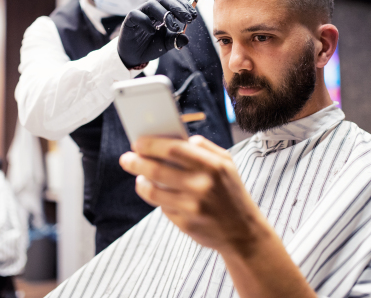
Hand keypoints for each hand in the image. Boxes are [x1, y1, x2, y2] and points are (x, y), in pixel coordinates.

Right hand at [117, 0, 195, 68]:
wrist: (134, 56)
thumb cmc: (150, 46)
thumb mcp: (167, 44)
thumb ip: (176, 40)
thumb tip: (186, 38)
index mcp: (162, 11)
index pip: (173, 0)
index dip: (184, 5)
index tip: (193, 16)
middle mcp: (151, 9)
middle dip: (178, 8)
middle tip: (188, 19)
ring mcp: (140, 13)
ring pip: (152, 4)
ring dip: (165, 13)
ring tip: (173, 26)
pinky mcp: (129, 20)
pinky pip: (137, 15)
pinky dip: (146, 22)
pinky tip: (153, 32)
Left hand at [119, 136, 267, 253]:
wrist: (243, 232)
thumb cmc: (231, 192)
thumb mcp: (227, 164)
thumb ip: (204, 147)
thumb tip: (177, 138)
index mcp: (213, 165)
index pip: (173, 149)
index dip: (151, 144)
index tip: (138, 142)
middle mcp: (202, 186)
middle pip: (157, 170)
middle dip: (136, 162)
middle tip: (126, 158)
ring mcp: (192, 207)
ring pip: (153, 191)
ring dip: (141, 182)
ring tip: (138, 177)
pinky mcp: (186, 224)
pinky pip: (162, 207)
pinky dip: (156, 198)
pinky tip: (155, 192)